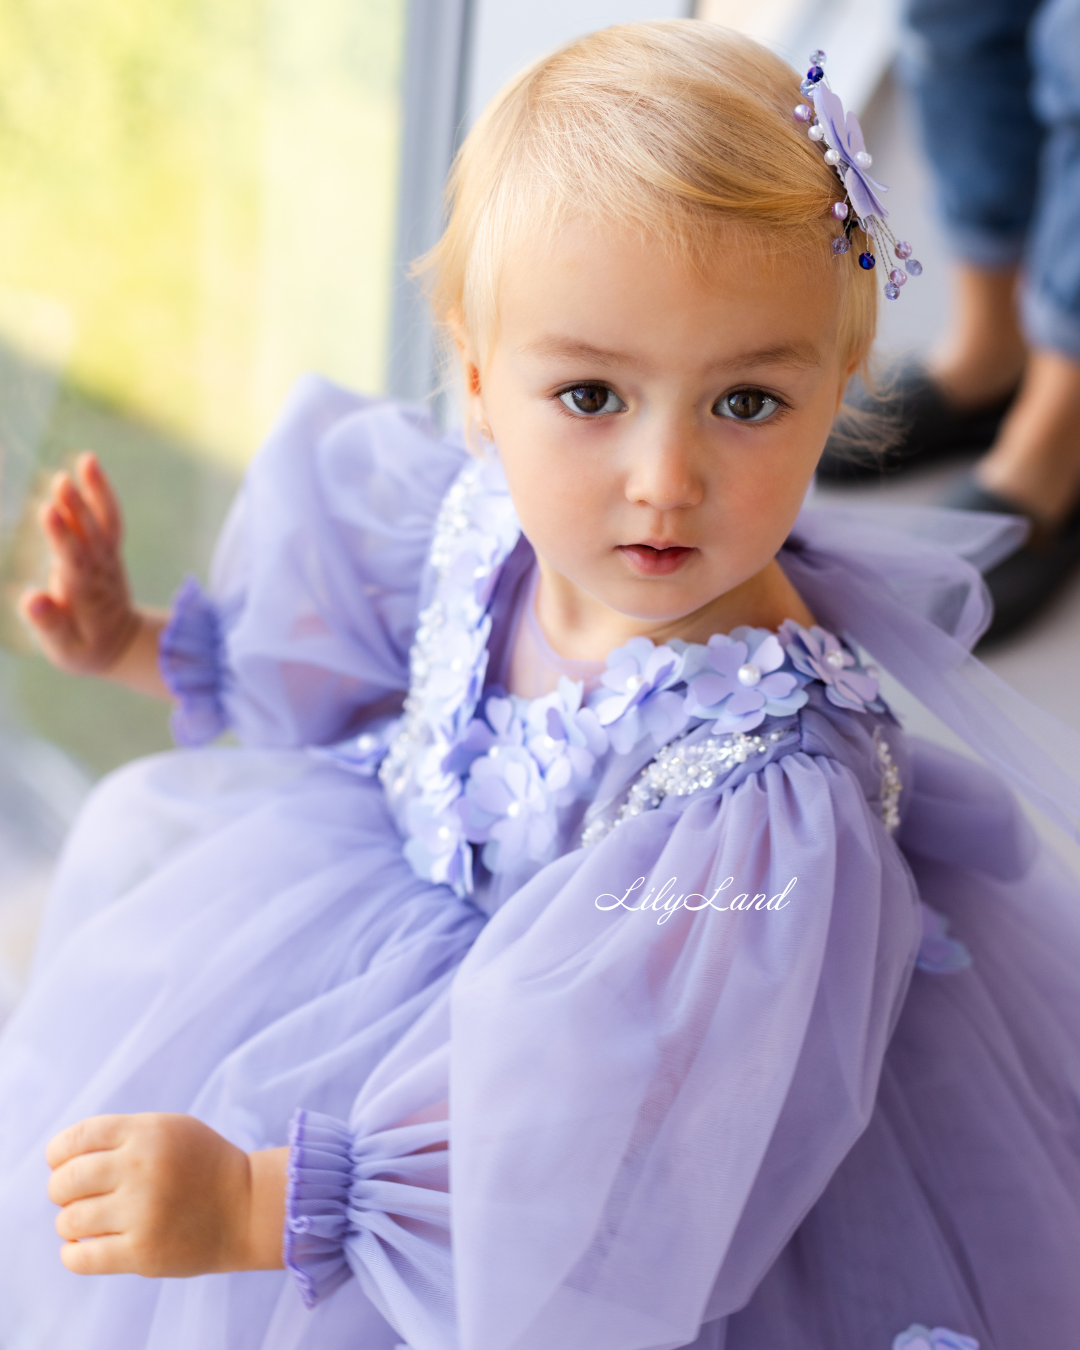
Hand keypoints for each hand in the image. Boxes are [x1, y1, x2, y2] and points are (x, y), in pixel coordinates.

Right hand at [20, 454, 169, 697]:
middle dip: (76, 510)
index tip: (49, 512)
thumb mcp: (66, 651)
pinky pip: (109, 518)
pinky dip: (101, 492)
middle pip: (89, 537)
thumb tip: (31, 598)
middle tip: (62, 482)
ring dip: (95, 492)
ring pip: (104, 522)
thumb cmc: (87, 650)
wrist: (123, 645)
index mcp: (84, 594)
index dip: (62, 537)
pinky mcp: (109, 550)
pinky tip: (88, 464)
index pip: (73, 560)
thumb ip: (49, 626)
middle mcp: (99, 571)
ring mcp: (107, 559)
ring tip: (87, 460)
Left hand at [46, 1113, 286, 1277]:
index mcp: (147, 1133)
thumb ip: (122, 1136)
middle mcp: (141, 1168)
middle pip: (65, 1181)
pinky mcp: (142, 1253)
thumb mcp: (170, 1129)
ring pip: (69, 1222)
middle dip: (61, 1190)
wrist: (246, 1207)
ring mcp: (142, 1212)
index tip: (62, 1164)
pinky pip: (80, 1259)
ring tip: (89, 1222)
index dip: (58, 1153)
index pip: (76, 1138)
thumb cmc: (202, 1166)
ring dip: (70, 1223)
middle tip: (76, 1196)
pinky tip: (83, 1247)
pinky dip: (72, 1254)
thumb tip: (61, 1160)